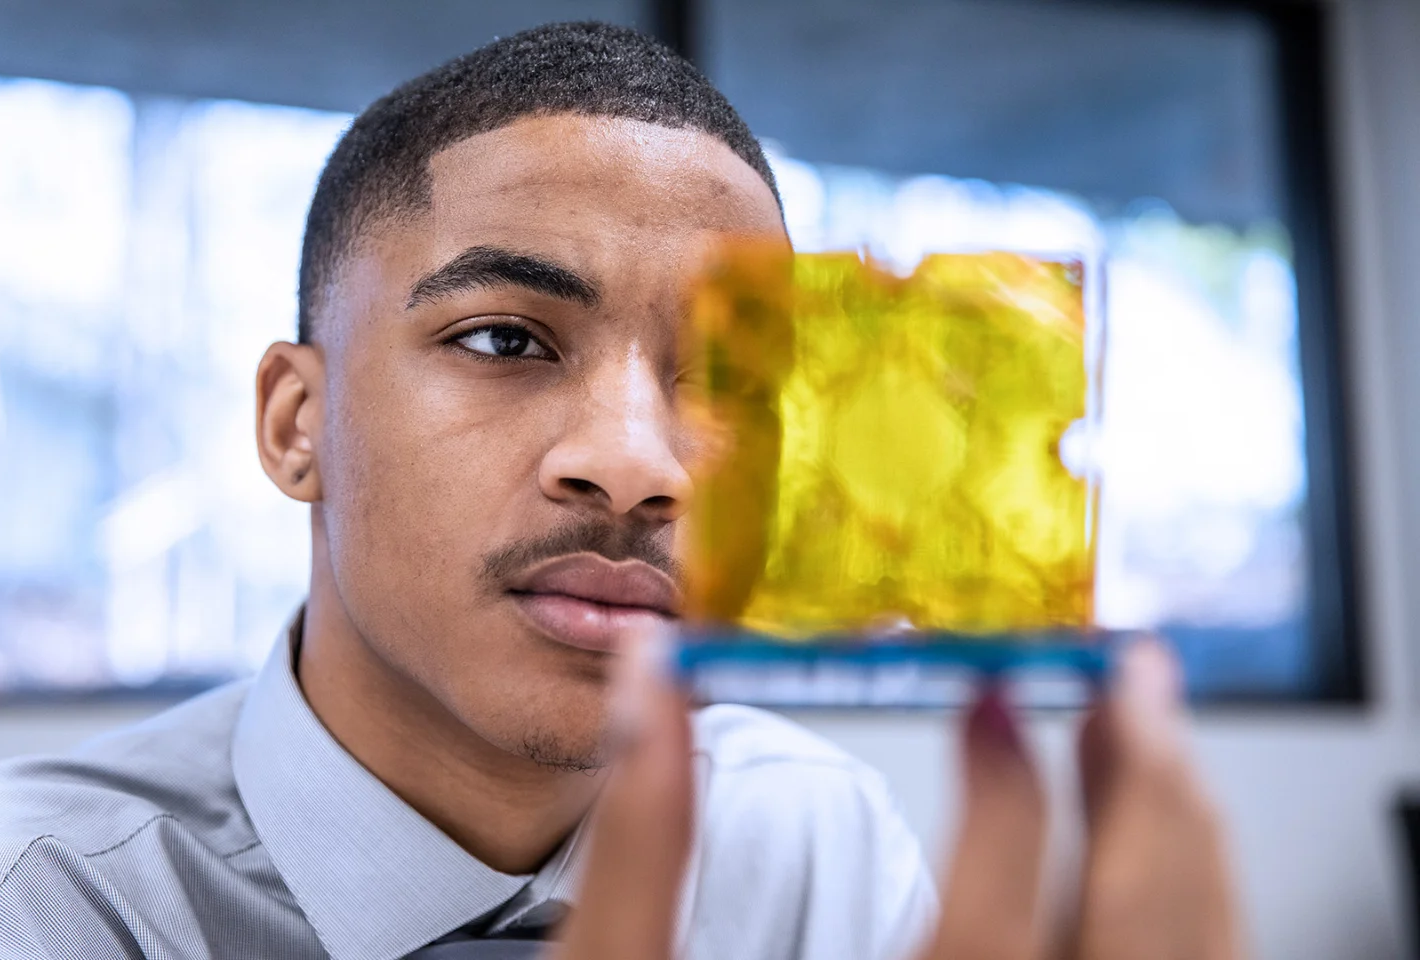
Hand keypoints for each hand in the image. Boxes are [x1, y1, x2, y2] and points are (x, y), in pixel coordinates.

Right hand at [547, 635, 1243, 959]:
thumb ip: (642, 844)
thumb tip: (657, 692)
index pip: (992, 913)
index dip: (1010, 783)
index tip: (991, 696)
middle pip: (1124, 945)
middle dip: (1148, 793)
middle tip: (1134, 681)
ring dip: (1182, 857)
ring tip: (1157, 756)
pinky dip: (1184, 929)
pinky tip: (1147, 878)